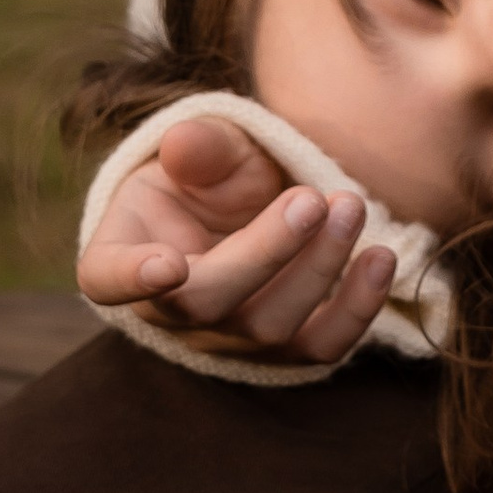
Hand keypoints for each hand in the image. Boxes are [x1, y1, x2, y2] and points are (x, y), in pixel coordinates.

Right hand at [77, 113, 396, 365]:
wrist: (244, 209)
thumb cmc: (207, 177)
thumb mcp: (200, 151)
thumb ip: (199, 148)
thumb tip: (186, 143)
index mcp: (123, 254)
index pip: (108, 278)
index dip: (131, 278)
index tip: (166, 265)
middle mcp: (170, 310)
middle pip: (208, 303)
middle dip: (265, 253)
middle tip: (312, 200)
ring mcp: (228, 338)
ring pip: (270, 328)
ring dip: (319, 270)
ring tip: (351, 206)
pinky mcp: (285, 349)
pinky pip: (321, 347)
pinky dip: (357, 308)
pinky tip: (383, 258)